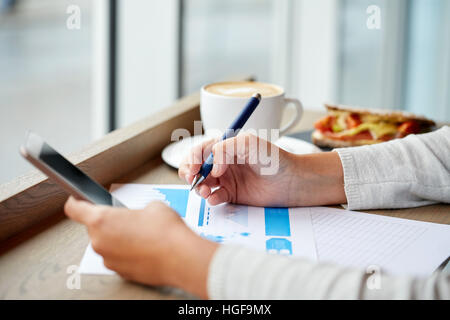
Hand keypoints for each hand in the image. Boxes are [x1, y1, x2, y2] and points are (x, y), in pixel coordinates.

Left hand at [64, 197, 217, 297]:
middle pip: (95, 228)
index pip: (74, 209)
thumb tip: (138, 215)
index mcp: (101, 220)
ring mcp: (109, 259)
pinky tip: (146, 249)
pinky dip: (128, 253)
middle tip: (130, 220)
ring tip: (143, 236)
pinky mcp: (120, 272)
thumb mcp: (152, 206)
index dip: (77, 202)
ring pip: (108, 244)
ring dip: (120, 239)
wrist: (181, 257)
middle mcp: (100, 241)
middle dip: (110, 223)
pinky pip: (119, 258)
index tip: (79, 200)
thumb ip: (135, 209)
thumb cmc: (166, 232)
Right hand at [179, 133, 346, 206]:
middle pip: (195, 167)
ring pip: (202, 183)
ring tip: (206, 191)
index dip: (192, 158)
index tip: (195, 167)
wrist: (291, 181)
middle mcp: (222, 162)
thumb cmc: (274, 158)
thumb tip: (212, 167)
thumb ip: (225, 149)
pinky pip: (214, 197)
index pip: (200, 150)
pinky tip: (217, 198)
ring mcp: (226, 179)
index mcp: (224, 147)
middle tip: (193, 179)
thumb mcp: (249, 143)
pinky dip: (211, 199)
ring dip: (198, 187)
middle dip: (189, 172)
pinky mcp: (232, 195)